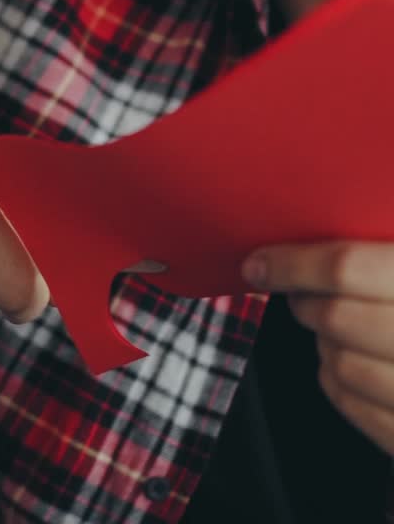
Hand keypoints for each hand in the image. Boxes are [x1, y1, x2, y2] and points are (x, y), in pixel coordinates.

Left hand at [245, 241, 393, 453]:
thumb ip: (372, 249)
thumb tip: (319, 225)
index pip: (343, 268)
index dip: (291, 264)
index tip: (258, 264)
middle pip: (332, 317)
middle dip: (307, 304)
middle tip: (309, 294)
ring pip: (338, 363)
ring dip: (326, 343)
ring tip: (348, 328)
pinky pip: (352, 404)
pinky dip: (340, 381)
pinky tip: (356, 363)